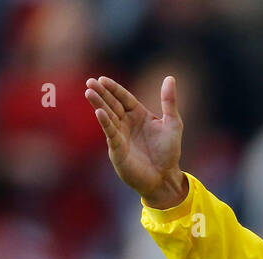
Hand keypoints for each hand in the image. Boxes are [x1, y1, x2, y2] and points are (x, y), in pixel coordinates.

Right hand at [85, 74, 187, 208]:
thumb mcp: (173, 124)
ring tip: (89, 92)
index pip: (124, 97)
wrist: (165, 178)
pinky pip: (111, 133)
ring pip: (108, 116)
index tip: (102, 79)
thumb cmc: (169, 152)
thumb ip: (169, 102)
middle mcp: (127, 123)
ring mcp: (121, 136)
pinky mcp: (118, 149)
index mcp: (138, 115)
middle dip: (101, 93)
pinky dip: (105, 123)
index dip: (113, 89)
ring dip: (99, 104)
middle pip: (112, 104)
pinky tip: (99, 112)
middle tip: (90, 82)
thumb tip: (169, 78)